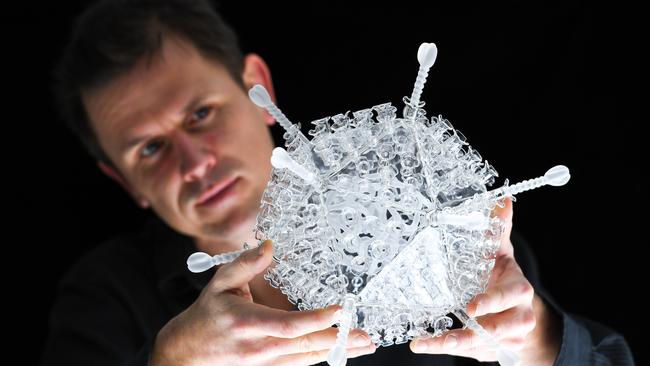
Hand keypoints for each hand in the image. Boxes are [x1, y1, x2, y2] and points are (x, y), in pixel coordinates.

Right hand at [150, 240, 375, 365]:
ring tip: (363, 344)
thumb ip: (244, 264)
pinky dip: (322, 357)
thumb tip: (269, 245)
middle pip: (305, 346)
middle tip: (366, 335)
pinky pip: (300, 364)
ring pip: (307, 359)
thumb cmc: (207, 316)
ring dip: (337, 351)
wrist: (188, 353)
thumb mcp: (220, 284)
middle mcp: (259, 347)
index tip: (340, 311)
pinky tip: (339, 350)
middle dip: (339, 340)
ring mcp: (265, 363)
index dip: (317, 320)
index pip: (289, 325)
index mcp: (248, 323)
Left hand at [410, 198, 560, 363]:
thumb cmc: (504, 277)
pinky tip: (422, 344)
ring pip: (481, 345)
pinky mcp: (491, 350)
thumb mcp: (502, 252)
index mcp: (519, 290)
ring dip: (454, 344)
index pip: (509, 296)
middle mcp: (517, 317)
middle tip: (449, 335)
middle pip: (499, 328)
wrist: (520, 313)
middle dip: (474, 333)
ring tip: (425, 342)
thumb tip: (502, 199)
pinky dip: (443, 348)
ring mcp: (505, 337)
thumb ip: (499, 228)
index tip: (472, 307)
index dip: (492, 302)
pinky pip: (469, 352)